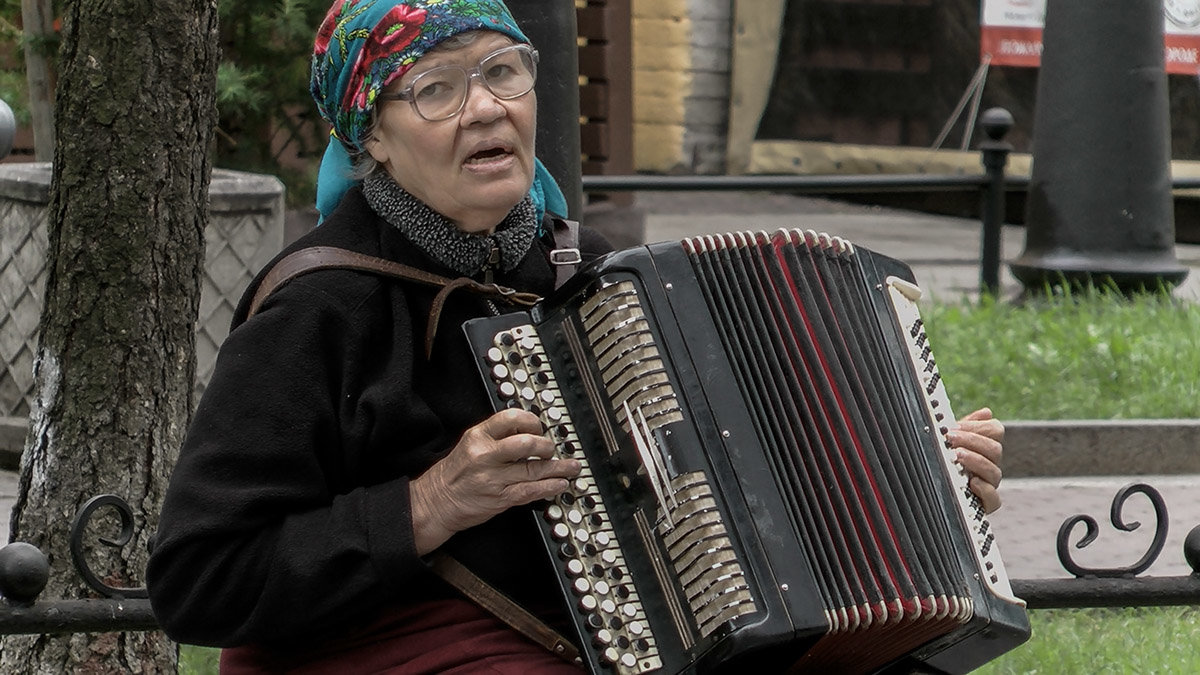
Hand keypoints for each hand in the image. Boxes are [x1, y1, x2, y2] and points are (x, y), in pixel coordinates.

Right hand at [410, 409, 579, 554]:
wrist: (436, 502)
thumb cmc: (455, 473)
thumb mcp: (469, 444)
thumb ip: (495, 435)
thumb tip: (526, 429)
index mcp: (477, 436)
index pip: (510, 418)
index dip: (531, 421)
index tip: (540, 426)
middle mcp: (485, 455)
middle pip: (525, 443)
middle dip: (546, 445)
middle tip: (553, 449)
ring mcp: (493, 478)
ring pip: (533, 469)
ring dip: (558, 468)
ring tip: (572, 467)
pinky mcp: (499, 498)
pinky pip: (530, 491)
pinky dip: (549, 487)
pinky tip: (560, 484)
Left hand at [949, 407, 1003, 513]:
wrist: (931, 490)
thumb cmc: (942, 461)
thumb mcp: (950, 442)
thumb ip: (964, 427)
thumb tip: (987, 412)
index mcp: (984, 446)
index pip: (995, 430)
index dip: (978, 426)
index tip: (955, 426)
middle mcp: (990, 464)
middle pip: (995, 448)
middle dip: (972, 441)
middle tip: (950, 438)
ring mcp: (989, 484)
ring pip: (994, 471)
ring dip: (975, 461)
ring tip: (956, 456)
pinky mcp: (985, 503)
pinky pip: (994, 499)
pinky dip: (985, 490)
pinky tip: (973, 483)